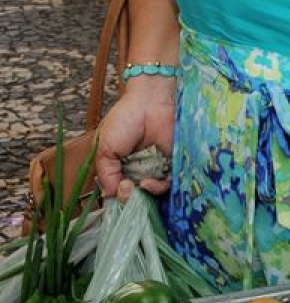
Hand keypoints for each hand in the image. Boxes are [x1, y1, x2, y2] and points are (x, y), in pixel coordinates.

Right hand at [96, 79, 176, 195]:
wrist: (149, 101)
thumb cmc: (124, 120)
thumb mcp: (105, 149)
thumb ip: (106, 175)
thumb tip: (111, 197)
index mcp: (119, 167)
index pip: (117, 191)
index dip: (116, 198)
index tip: (115, 197)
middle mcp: (137, 169)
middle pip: (135, 196)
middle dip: (130, 200)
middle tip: (126, 192)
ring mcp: (155, 167)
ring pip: (151, 193)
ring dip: (144, 196)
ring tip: (138, 187)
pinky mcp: (171, 163)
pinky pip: (168, 183)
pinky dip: (158, 188)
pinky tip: (148, 183)